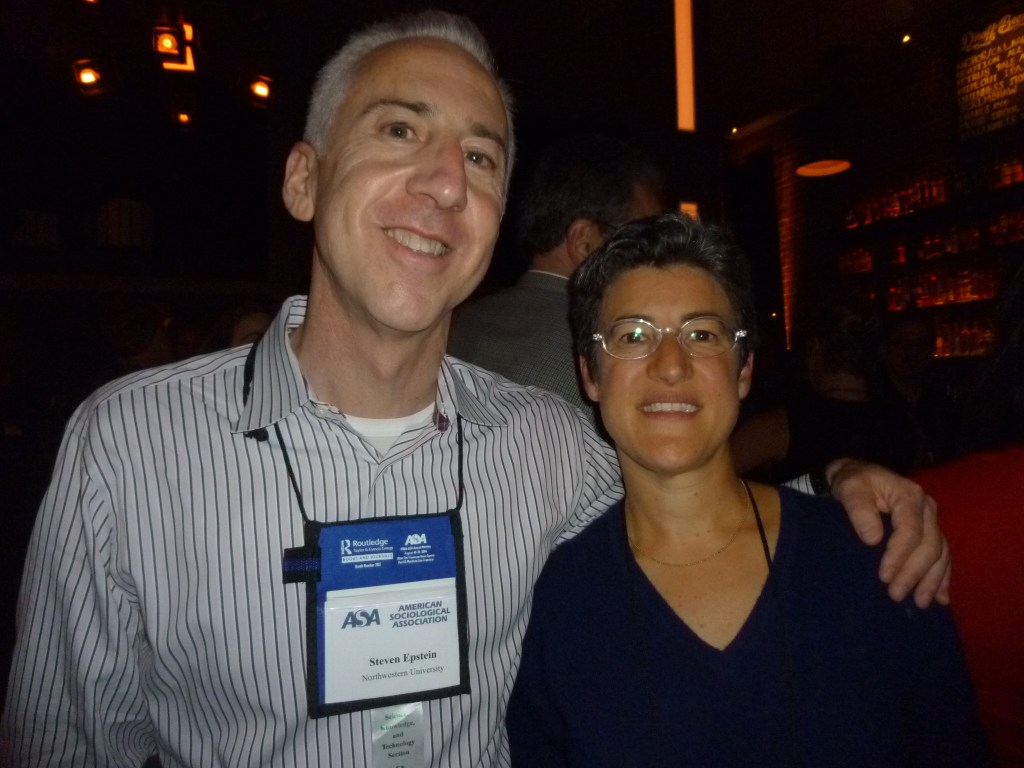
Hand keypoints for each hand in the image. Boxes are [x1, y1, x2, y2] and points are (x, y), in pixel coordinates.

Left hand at [827, 458, 950, 607]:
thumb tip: (873, 539)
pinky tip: (940, 597)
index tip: (884, 577)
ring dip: (931, 580)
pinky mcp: (930, 531)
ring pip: (940, 553)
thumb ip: (859, 509)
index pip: (911, 531)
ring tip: (920, 603)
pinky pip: (943, 555)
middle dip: (914, 574)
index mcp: (909, 495)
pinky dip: (942, 577)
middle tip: (895, 595)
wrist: (857, 477)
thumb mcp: (850, 488)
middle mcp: (927, 508)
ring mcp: (931, 520)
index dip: (899, 556)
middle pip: (929, 546)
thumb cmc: (853, 483)